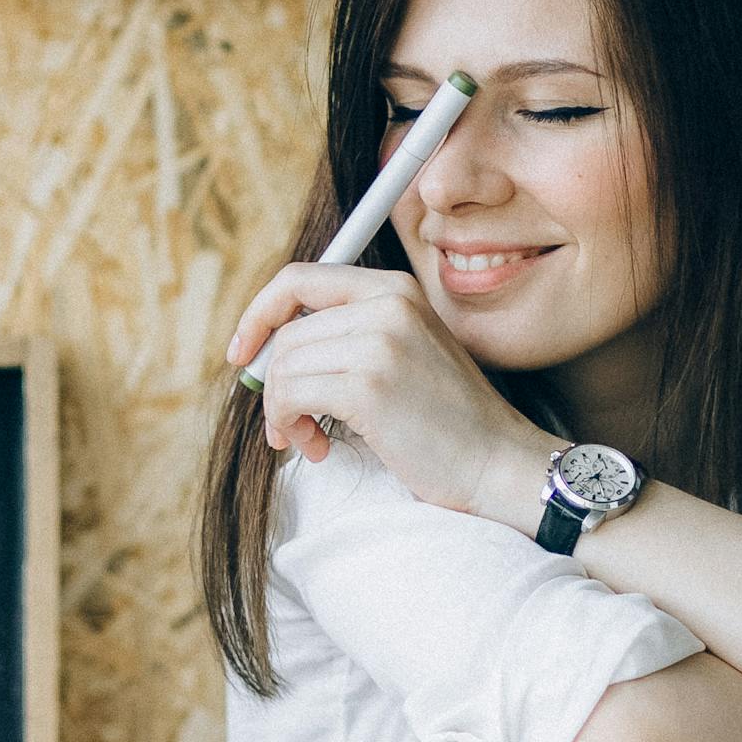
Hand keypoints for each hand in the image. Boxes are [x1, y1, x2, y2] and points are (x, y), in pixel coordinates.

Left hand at [226, 262, 551, 523]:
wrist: (498, 463)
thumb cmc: (449, 422)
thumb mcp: (408, 352)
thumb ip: (352, 334)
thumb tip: (269, 348)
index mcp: (396, 289)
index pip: (299, 278)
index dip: (259, 314)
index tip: (244, 353)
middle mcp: (389, 303)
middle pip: (286, 332)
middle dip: (272, 383)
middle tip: (289, 424)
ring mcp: (380, 341)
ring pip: (283, 365)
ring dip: (282, 411)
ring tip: (309, 438)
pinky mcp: (369, 385)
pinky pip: (290, 394)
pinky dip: (290, 425)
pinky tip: (318, 446)